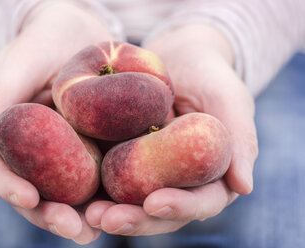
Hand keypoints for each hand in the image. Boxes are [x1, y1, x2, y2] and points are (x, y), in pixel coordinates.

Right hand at [0, 1, 112, 243]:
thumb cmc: (43, 44)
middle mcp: (38, 154)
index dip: (10, 188)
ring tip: (105, 226)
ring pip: (73, 194)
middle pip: (40, 194)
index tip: (29, 198)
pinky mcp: (98, 150)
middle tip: (77, 231)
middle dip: (55, 215)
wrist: (79, 33)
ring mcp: (69, 154)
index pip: (0, 171)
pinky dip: (114, 192)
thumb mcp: (21, 65)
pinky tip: (131, 202)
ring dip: (87, 215)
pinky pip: (105, 174)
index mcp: (10, 138)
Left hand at [84, 24, 257, 235]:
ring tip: (87, 213)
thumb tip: (243, 186)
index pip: (200, 202)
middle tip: (107, 219)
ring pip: (131, 201)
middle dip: (135, 219)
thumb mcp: (229, 99)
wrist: (179, 56)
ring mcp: (150, 172)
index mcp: (210, 176)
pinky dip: (95, 186)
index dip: (179, 207)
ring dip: (110, 211)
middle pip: (160, 211)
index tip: (154, 202)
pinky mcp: (125, 158)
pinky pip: (111, 176)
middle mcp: (178, 181)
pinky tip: (76, 189)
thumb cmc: (210, 76)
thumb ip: (241, 140)